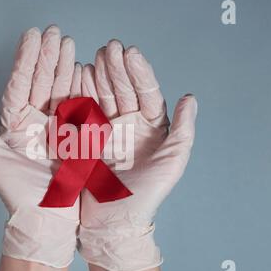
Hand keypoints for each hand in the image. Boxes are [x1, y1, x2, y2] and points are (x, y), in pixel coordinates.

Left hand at [0, 25, 81, 267]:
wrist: (47, 218)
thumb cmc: (18, 193)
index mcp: (16, 124)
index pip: (21, 84)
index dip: (27, 60)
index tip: (34, 37)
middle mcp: (37, 123)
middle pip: (43, 83)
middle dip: (49, 57)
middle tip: (57, 34)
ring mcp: (59, 129)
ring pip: (62, 91)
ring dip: (66, 67)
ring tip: (70, 46)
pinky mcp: (78, 138)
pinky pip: (81, 109)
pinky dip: (83, 89)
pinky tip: (85, 71)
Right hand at [78, 40, 197, 270]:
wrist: (114, 222)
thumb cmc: (147, 196)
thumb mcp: (172, 163)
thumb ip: (183, 131)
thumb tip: (189, 98)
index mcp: (151, 129)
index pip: (146, 93)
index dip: (139, 72)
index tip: (130, 53)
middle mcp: (129, 126)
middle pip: (124, 91)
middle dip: (117, 68)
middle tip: (109, 47)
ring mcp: (106, 131)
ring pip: (104, 98)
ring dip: (100, 76)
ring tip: (95, 57)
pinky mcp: (87, 140)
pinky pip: (85, 113)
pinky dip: (82, 95)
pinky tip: (80, 77)